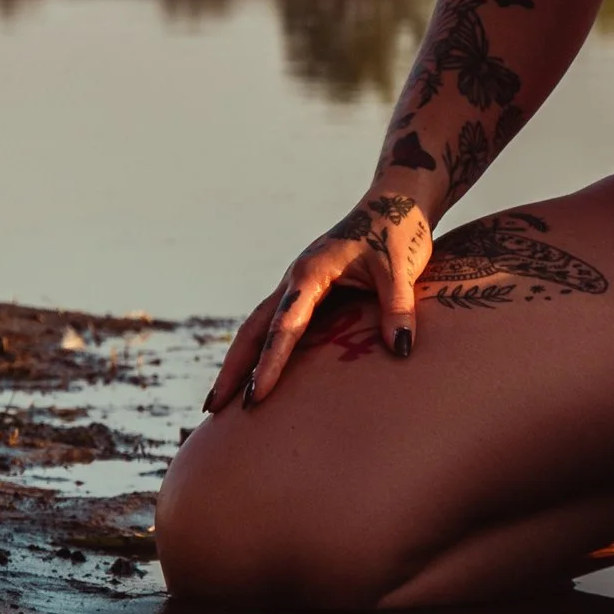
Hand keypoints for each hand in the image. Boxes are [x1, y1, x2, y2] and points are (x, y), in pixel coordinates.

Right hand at [203, 190, 435, 414]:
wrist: (396, 203)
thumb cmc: (397, 233)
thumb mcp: (402, 269)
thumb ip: (398, 308)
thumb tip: (402, 350)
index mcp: (310, 274)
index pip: (284, 327)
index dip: (269, 364)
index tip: (255, 397)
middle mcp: (295, 281)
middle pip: (253, 329)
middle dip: (232, 369)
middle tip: (212, 409)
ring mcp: (298, 286)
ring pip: (258, 327)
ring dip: (239, 362)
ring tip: (219, 402)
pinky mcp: (309, 292)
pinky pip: (276, 326)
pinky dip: (261, 351)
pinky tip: (257, 375)